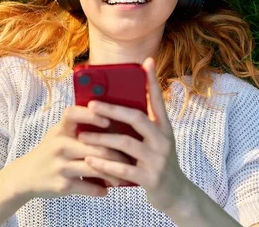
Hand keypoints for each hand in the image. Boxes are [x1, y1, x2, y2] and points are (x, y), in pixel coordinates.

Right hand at [11, 105, 132, 199]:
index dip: (91, 116)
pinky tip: (107, 188)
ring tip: (123, 175)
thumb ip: (79, 126)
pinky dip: (102, 189)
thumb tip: (113, 119)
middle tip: (131, 157)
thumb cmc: (50, 150)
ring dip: (114, 173)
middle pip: (96, 146)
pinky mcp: (63, 185)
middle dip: (118, 153)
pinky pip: (90, 187)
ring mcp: (61, 166)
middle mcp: (60, 145)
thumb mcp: (58, 133)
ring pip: (96, 168)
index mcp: (60, 129)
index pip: (73, 114)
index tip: (107, 121)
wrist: (27, 175)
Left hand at [78, 57, 192, 214]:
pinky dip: (104, 164)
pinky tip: (90, 160)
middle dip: (112, 109)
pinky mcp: (151, 179)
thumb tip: (125, 100)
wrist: (176, 195)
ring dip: (101, 139)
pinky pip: (123, 168)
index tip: (145, 62)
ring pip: (125, 143)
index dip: (152, 81)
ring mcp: (158, 160)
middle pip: (137, 118)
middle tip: (91, 105)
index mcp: (164, 128)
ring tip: (82, 137)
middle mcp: (163, 140)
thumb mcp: (157, 140)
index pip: (157, 100)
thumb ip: (145, 122)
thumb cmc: (158, 162)